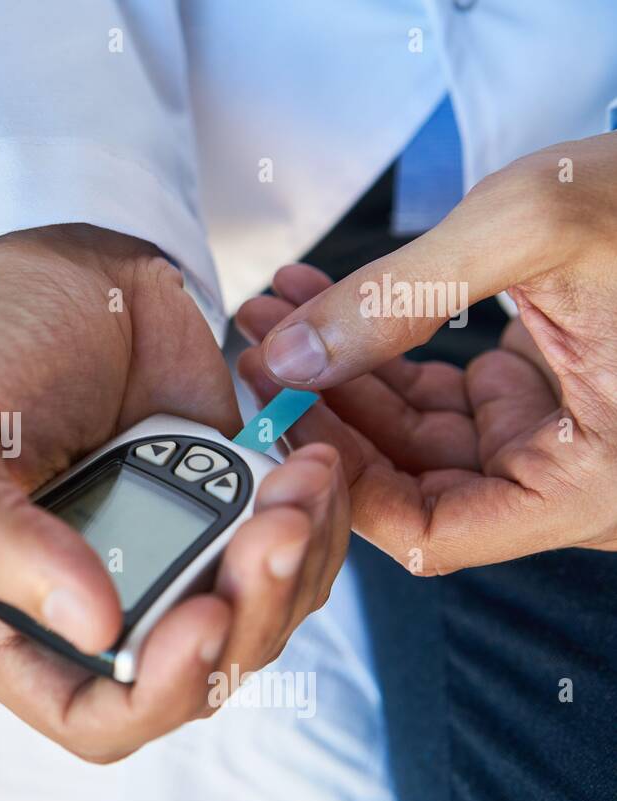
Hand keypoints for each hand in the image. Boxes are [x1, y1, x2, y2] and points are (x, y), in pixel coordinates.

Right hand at [0, 224, 348, 761]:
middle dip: (250, 614)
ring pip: (259, 627)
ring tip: (300, 478)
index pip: (91, 718)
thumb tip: (94, 624)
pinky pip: (291, 563)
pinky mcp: (222, 518)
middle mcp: (87, 610)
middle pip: (195, 682)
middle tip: (275, 524)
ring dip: (294, 564)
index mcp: (2, 619)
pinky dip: (315, 526)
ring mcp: (164, 566)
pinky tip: (308, 464)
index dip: (157, 693)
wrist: (59, 266)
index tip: (203, 615)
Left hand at [237, 132, 616, 571]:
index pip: (433, 531)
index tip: (280, 419)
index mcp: (594, 481)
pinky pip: (435, 395)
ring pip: (413, 436)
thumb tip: (292, 354)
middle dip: (324, 412)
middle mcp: (573, 475)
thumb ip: (399, 298)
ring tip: (273, 313)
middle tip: (257, 351)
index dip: (344, 484)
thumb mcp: (530, 229)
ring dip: (337, 372)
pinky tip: (318, 301)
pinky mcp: (536, 396)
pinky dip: (376, 350)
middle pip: (411, 481)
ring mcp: (552, 437)